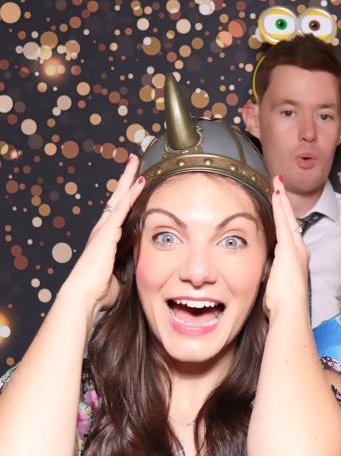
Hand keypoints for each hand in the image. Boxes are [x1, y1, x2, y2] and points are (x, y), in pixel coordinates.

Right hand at [61, 155, 144, 310]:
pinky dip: (131, 195)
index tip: (137, 180)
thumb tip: (138, 267)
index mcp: (107, 238)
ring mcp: (104, 229)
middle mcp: (104, 229)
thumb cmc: (101, 291)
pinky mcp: (107, 233)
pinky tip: (139, 181)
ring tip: (135, 161)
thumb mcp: (120, 274)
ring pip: (119, 198)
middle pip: (117, 197)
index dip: (128, 195)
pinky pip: (122, 209)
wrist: (85, 296)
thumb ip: (128, 265)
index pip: (119, 211)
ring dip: (128, 179)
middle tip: (133, 159)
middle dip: (126, 178)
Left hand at [263, 176, 310, 317]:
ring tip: (277, 183)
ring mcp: (295, 247)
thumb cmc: (283, 305)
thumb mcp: (277, 286)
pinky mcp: (288, 247)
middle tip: (279, 183)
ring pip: (287, 217)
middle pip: (290, 220)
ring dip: (281, 199)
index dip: (284, 217)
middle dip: (284, 202)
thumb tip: (267, 275)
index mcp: (296, 259)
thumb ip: (272, 276)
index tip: (279, 205)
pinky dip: (279, 206)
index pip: (288, 232)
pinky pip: (282, 221)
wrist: (291, 309)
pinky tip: (276, 193)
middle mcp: (299, 250)